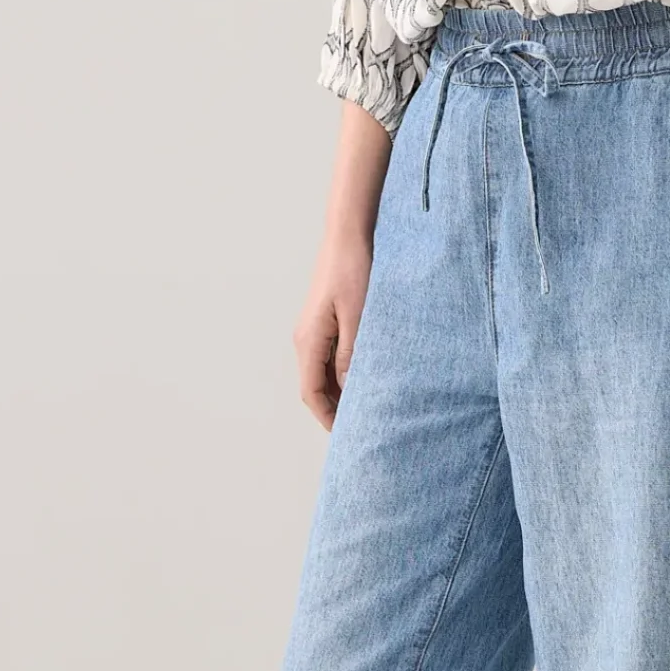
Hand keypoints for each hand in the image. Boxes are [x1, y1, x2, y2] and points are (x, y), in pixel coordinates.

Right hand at [294, 237, 370, 428]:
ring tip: (365, 406)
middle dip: (333, 409)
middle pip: (314, 386)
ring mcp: (312, 330)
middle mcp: (304, 338)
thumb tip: (348, 389)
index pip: (311, 392)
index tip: (346, 435)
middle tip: (360, 427)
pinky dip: (341, 374)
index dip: (327, 417)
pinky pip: (328, 357)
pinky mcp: (323, 321)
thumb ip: (353, 355)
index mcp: (309, 340)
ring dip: (338, 392)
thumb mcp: (359, 316)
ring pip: (321, 373)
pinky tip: (362, 377)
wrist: (347, 235)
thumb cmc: (354, 270)